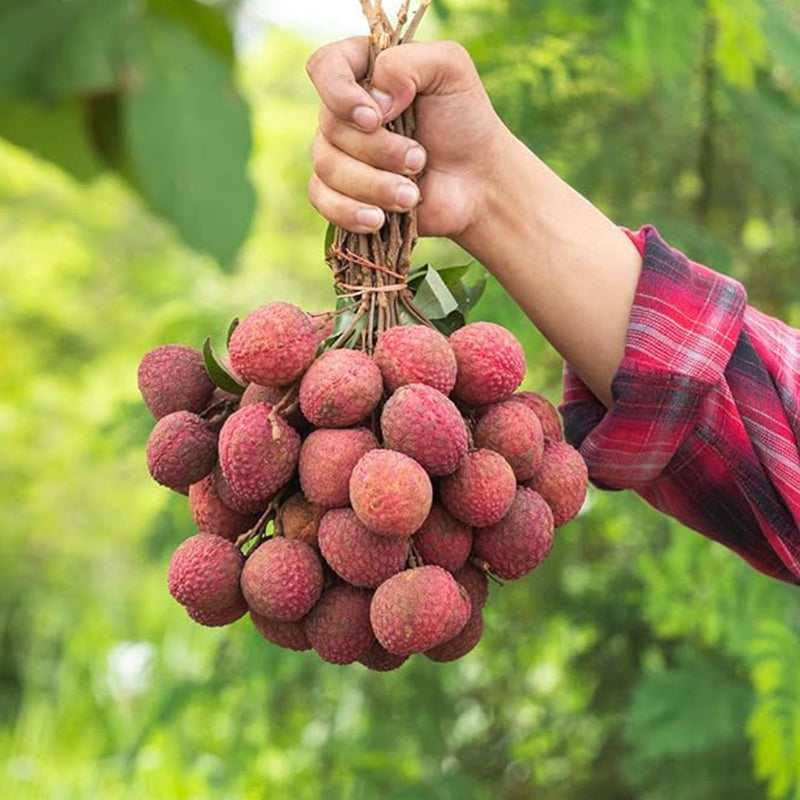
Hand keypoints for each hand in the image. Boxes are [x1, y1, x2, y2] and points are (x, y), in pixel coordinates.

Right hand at [306, 37, 508, 239]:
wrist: (476, 183)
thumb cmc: (465, 122)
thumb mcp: (451, 70)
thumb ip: (409, 62)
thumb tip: (374, 99)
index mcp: (364, 72)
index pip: (325, 68)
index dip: (340, 93)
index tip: (375, 117)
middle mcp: (345, 112)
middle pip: (330, 127)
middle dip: (379, 150)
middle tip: (420, 159)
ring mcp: (339, 154)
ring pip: (328, 167)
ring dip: (374, 185)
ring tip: (411, 195)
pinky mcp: (341, 193)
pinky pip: (323, 201)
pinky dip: (349, 212)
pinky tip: (378, 220)